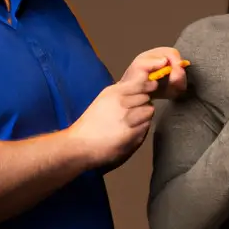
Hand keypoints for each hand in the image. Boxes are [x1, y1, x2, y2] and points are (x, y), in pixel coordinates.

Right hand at [70, 48, 184, 168]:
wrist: (80, 145)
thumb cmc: (91, 123)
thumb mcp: (104, 100)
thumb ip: (122, 92)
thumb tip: (142, 84)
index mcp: (114, 92)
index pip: (142, 83)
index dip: (147, 87)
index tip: (146, 91)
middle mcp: (122, 102)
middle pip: (147, 98)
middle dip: (143, 103)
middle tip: (133, 112)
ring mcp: (128, 118)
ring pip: (149, 112)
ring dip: (144, 117)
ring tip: (132, 123)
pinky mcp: (133, 134)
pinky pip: (146, 127)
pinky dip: (141, 130)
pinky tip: (129, 133)